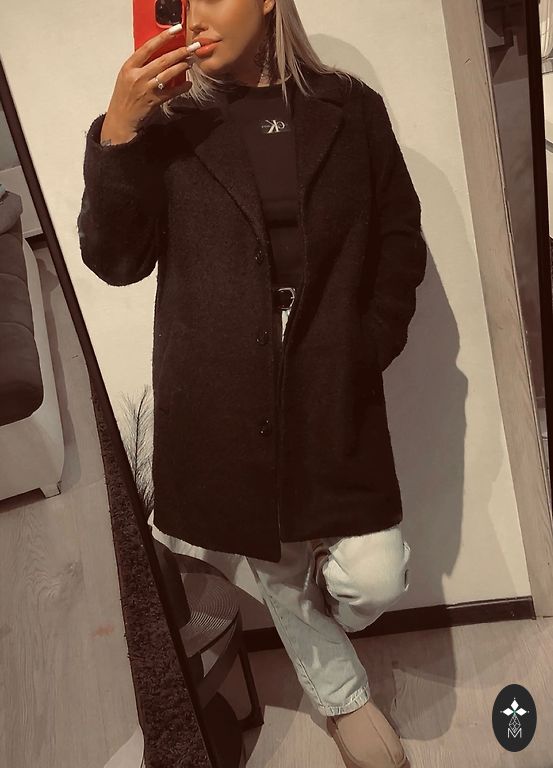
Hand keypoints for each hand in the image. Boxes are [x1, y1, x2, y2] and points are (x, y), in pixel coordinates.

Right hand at [101, 25, 196, 143]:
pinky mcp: (154, 101)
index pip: (147, 47)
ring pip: (168, 74)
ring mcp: (146, 89)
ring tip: (190, 62)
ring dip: (181, 67)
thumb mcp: (127, 76)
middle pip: (162, 60)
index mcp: (129, 66)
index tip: (175, 30)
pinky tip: (188, 84)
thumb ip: (140, 66)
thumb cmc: (125, 96)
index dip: (163, 37)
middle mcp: (137, 76)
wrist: (121, 119)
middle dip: (178, 52)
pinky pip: (172, 92)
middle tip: (190, 48)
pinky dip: (182, 87)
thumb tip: (158, 54)